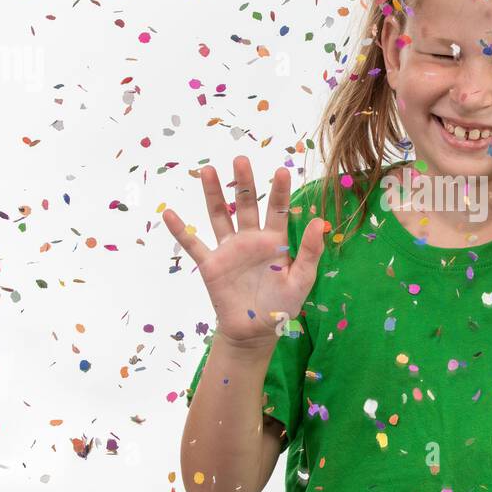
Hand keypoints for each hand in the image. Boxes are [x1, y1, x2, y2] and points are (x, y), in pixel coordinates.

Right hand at [162, 156, 325, 350]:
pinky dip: (181, 231)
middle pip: (247, 204)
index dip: (279, 191)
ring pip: (220, 215)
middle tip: (240, 159)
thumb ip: (310, 251)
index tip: (281, 170)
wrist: (255, 332)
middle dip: (244, 182)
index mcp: (275, 241)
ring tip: (208, 170)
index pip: (278, 210)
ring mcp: (229, 249)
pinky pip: (194, 245)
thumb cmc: (281, 306)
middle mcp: (250, 239)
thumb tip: (321, 222)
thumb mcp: (302, 280)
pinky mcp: (210, 265)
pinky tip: (171, 215)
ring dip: (213, 194)